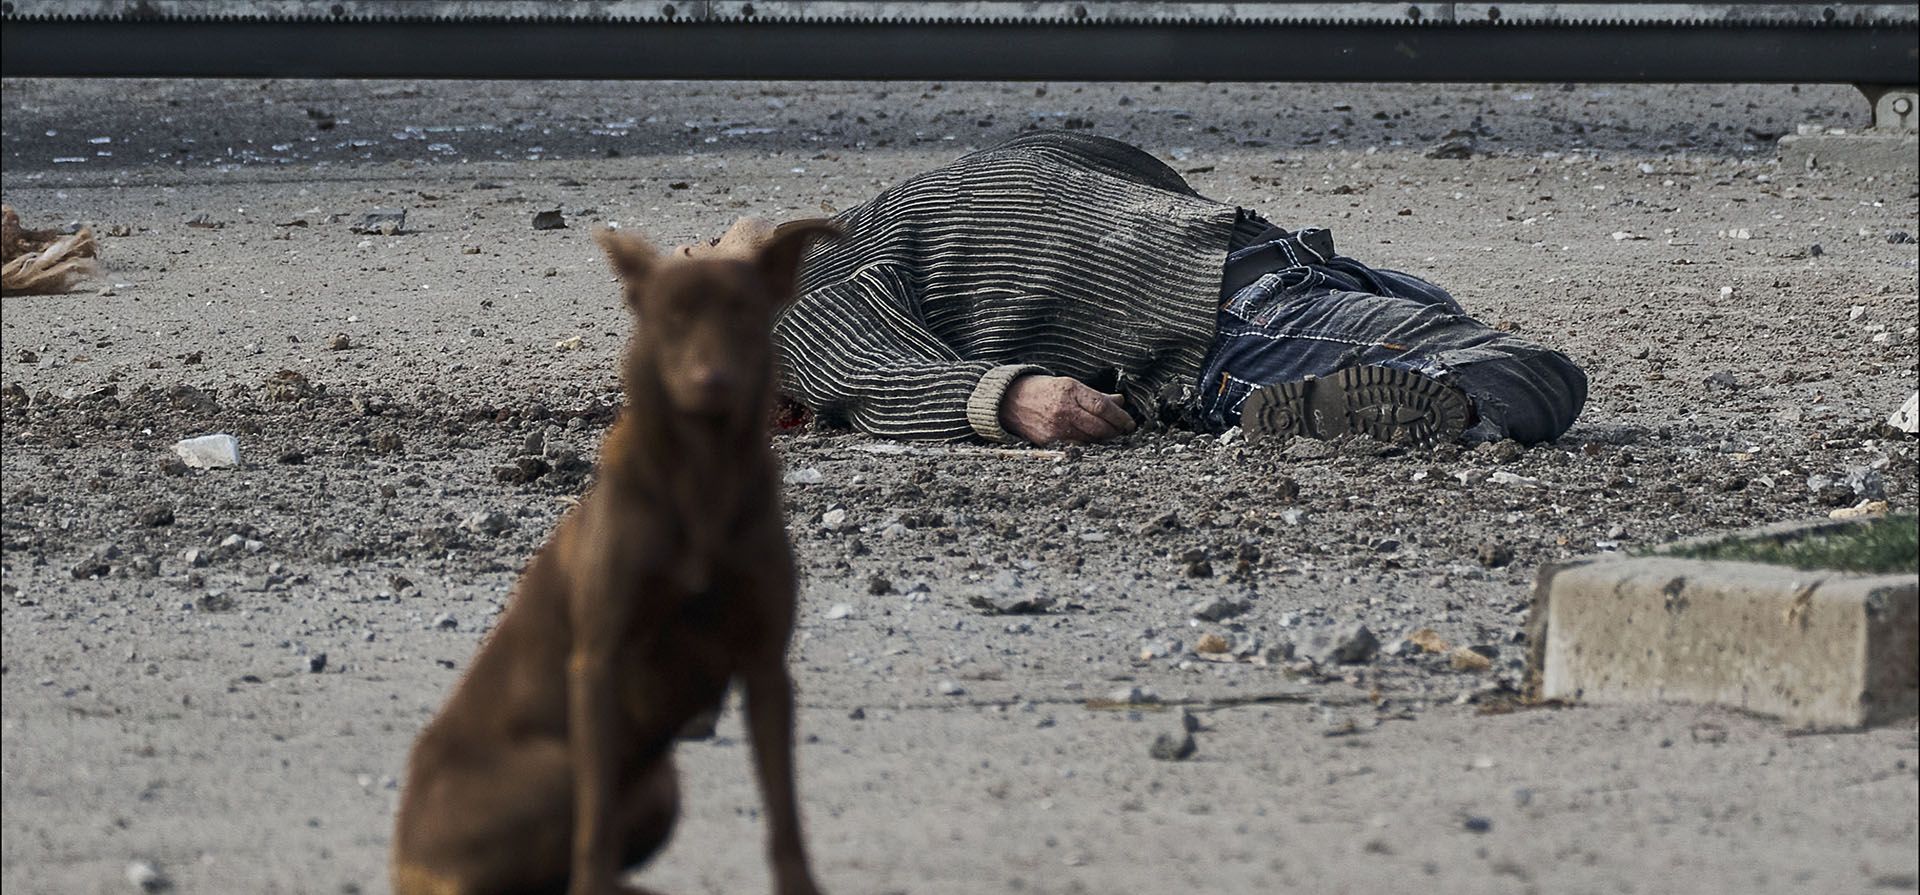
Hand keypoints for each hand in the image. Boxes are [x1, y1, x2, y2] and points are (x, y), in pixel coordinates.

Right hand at [1000, 375, 1135, 443]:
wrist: (1010, 401)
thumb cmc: (1043, 390)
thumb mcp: (1070, 385)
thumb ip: (1096, 395)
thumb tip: (1120, 402)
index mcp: (1070, 391)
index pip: (1103, 407)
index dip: (1120, 417)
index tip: (1129, 423)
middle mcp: (1063, 410)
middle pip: (1100, 427)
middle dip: (1115, 431)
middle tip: (1122, 431)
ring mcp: (1055, 428)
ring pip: (1091, 440)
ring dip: (1103, 439)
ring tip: (1108, 434)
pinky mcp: (1049, 442)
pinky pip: (1077, 447)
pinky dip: (1087, 444)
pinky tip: (1091, 440)